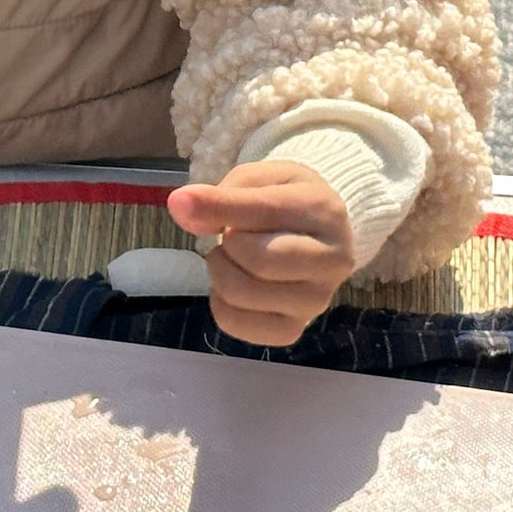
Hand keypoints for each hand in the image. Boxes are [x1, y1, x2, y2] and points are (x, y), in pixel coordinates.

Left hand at [165, 159, 358, 345]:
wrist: (319, 237)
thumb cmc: (286, 202)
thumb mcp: (260, 182)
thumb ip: (224, 193)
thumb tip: (181, 207)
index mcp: (324, 212)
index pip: (266, 212)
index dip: (220, 206)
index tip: (182, 202)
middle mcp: (331, 261)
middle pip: (260, 260)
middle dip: (228, 244)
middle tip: (231, 235)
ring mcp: (315, 301)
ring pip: (244, 294)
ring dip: (220, 272)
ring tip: (231, 257)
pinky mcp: (293, 329)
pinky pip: (237, 324)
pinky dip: (220, 302)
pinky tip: (233, 283)